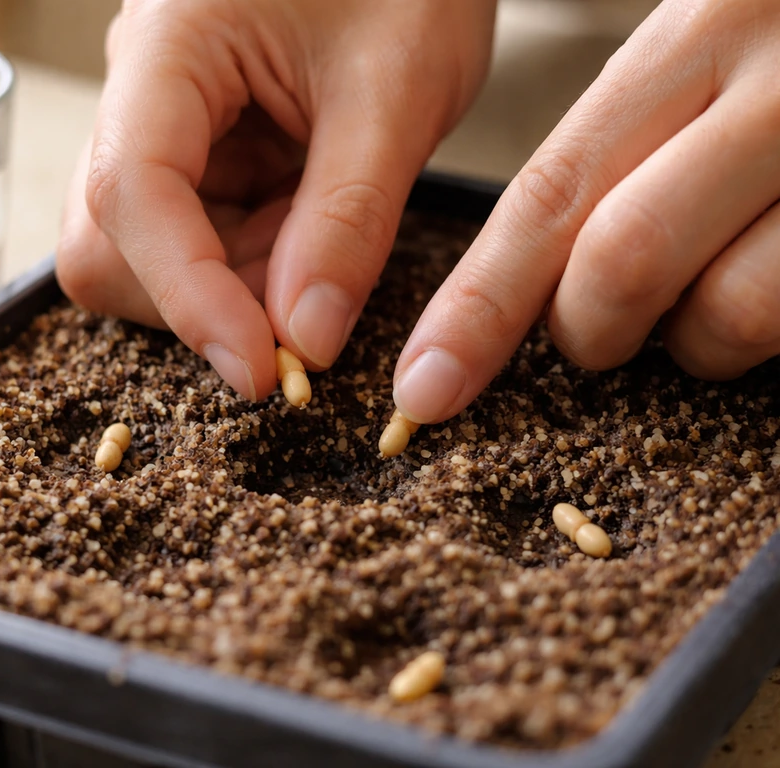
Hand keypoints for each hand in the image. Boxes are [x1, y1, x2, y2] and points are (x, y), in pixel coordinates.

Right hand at [57, 0, 495, 398]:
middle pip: (108, 244)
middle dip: (203, 296)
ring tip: (322, 233)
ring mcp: (161, 124)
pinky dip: (250, 263)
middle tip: (309, 296)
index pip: (131, 195)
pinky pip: (194, 240)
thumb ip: (349, 219)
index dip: (187, 298)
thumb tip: (303, 339)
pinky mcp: (193, 151)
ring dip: (233, 283)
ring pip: (146, 256)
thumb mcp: (399, 86)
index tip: (262, 372)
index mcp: (169, 45)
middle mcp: (141, 89)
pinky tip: (308, 221)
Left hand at [394, 0, 779, 423]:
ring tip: (725, 295)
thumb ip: (636, 147)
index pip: (549, 194)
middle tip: (602, 330)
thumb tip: (549, 278)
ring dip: (703, 343)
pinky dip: (776, 333)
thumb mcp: (721, 45)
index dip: (475, 308)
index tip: (422, 391)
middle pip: (619, 264)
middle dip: (590, 329)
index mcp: (704, 30)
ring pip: (731, 314)